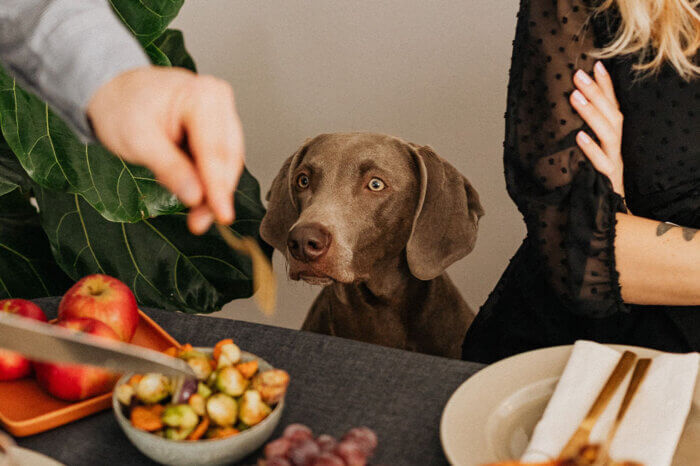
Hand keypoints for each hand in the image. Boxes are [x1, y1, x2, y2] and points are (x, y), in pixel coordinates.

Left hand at [87, 66, 244, 234]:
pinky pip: (221, 160)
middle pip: (227, 158)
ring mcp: (221, 113)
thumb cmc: (122, 106)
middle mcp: (219, 101)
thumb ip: (170, 168)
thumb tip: (196, 196)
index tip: (222, 215)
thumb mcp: (138, 140)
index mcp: (202, 96)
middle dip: (216, 193)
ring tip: (197, 215)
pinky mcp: (219, 128)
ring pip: (228, 162)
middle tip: (200, 222)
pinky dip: (210, 181)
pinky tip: (196, 194)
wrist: (115, 92)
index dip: (218, 187)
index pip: (215, 151)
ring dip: (215, 191)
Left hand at [569, 61, 624, 197]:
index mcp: (611, 138)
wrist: (604, 213)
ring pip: (609, 133)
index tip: (595, 64)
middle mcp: (616, 147)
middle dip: (596, 93)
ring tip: (575, 97)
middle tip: (578, 74)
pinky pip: (602, 163)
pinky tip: (579, 136)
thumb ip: (579, 134)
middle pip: (612, 114)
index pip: (613, 106)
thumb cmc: (591, 180)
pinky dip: (591, 149)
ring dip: (592, 113)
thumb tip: (561, 111)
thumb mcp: (585, 153)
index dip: (606, 86)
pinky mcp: (607, 180)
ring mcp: (613, 162)